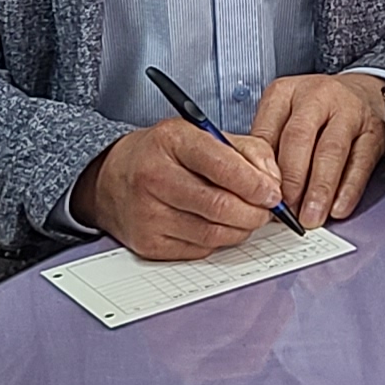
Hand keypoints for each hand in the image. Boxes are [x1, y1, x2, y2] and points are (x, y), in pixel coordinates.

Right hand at [74, 117, 284, 259]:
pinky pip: (200, 249)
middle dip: (254, 212)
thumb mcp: (203, 135)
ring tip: (247, 218)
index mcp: (171, 140)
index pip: (222, 165)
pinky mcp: (148, 243)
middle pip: (220, 205)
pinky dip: (219, 241)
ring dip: (241, 229)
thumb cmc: (163, 155)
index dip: (255, 184)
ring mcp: (148, 214)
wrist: (110, 179)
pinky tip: (220, 226)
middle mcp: (154, 176)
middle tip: (267, 211)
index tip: (273, 193)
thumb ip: (246, 151)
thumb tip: (273, 182)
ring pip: (213, 233)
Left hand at [247, 71, 384, 228]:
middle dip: (292, 178)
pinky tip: (338, 209)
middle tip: (286, 209)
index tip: (262, 196)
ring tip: (311, 216)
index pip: (267, 130)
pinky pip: (360, 163)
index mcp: (284, 93)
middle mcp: (316, 97)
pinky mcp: (373, 131)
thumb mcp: (283, 116)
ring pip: (331, 152)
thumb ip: (270, 148)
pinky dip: (349, 190)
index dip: (264, 168)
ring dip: (319, 189)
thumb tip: (262, 191)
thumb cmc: (315, 113)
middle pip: (299, 137)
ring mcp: (348, 112)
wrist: (363, 93)